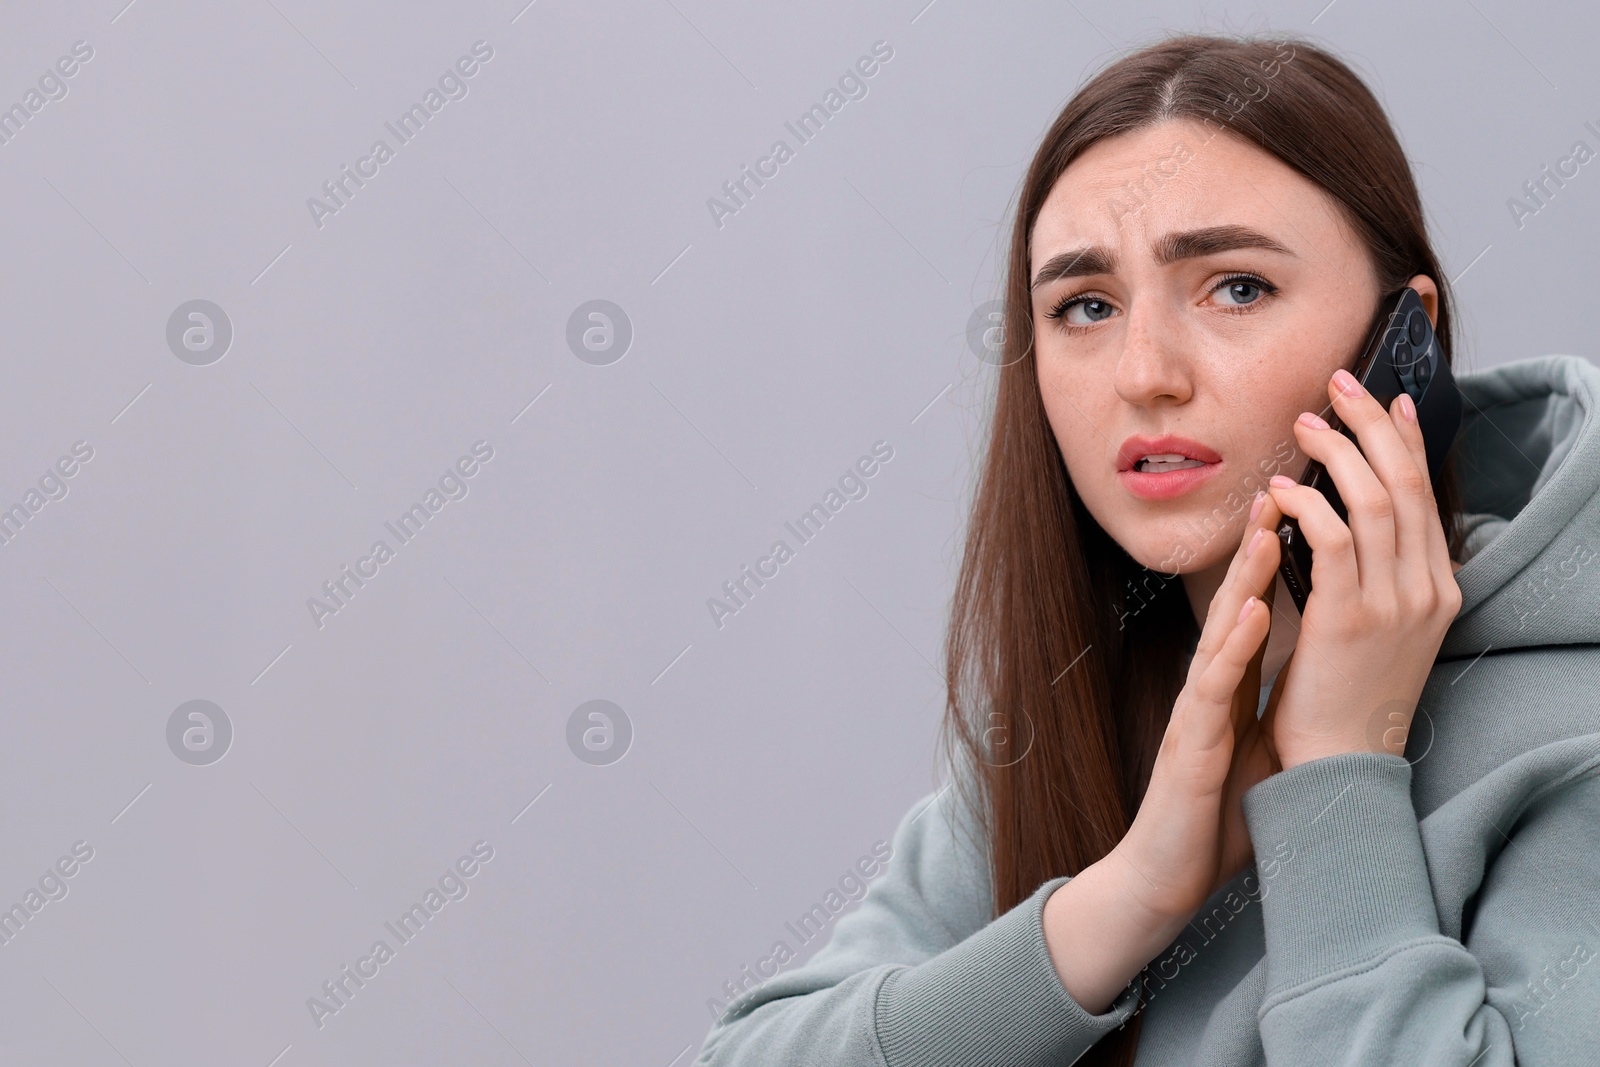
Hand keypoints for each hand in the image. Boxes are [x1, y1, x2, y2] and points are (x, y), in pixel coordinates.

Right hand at [1113, 493, 1284, 922]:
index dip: (1275, 560)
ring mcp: (1198, 712)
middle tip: (1283, 484)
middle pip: (1236, 602)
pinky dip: (1233, 644)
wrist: (1167, 875)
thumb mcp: (1253, 746)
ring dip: (1245, 576)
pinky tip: (1252, 610)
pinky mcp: (1193, 743)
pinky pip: (1214, 686)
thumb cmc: (1214, 815)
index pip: (1256, 610)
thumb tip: (1307, 672)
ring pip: (1222, 630)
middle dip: (1259, 544)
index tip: (1301, 507)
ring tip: (1269, 525)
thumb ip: (1268, 702)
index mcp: (1230, 689)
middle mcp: (1211, 688)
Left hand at [1264, 368, 1461, 769]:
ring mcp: (1394, 604)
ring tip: (1302, 425)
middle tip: (1336, 384)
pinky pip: (1333, 540)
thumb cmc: (1343, 692)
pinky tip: (1281, 492)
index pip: (1425, 494)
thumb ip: (1376, 572)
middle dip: (1370, 425)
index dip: (1405, 440)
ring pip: (1372, 501)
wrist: (1336, 763)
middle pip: (1404, 482)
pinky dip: (1308, 506)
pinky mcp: (1351, 619)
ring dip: (1334, 453)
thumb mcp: (1381, 626)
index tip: (1383, 399)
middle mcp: (1426, 590)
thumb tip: (1353, 514)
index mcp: (1438, 588)